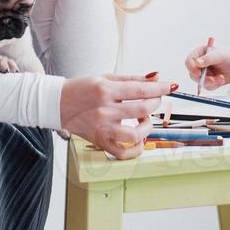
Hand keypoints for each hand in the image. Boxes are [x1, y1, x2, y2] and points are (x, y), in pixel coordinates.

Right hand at [60, 72, 174, 159]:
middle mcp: (104, 110)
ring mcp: (102, 129)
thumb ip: (133, 79)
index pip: (141, 89)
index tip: (171, 86)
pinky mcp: (100, 142)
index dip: (160, 87)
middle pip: (143, 109)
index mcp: (105, 90)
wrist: (58, 104)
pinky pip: (124, 152)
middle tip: (155, 99)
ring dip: (147, 126)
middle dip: (156, 103)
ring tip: (144, 119)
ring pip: (136, 134)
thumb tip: (157, 76)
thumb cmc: (82, 89)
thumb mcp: (106, 77)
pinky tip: (137, 137)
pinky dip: (136, 148)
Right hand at [184, 42, 229, 90]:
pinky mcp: (208, 81)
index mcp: (199, 53)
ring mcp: (203, 73)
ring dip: (211, 82)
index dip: (192, 68)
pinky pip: (207, 87)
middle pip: (193, 74)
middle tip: (212, 80)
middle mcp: (199, 64)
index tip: (198, 73)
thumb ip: (208, 59)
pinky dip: (215, 85)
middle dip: (203, 79)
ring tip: (221, 78)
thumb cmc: (229, 56)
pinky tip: (222, 79)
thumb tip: (197, 63)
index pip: (189, 61)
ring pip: (200, 82)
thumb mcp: (219, 55)